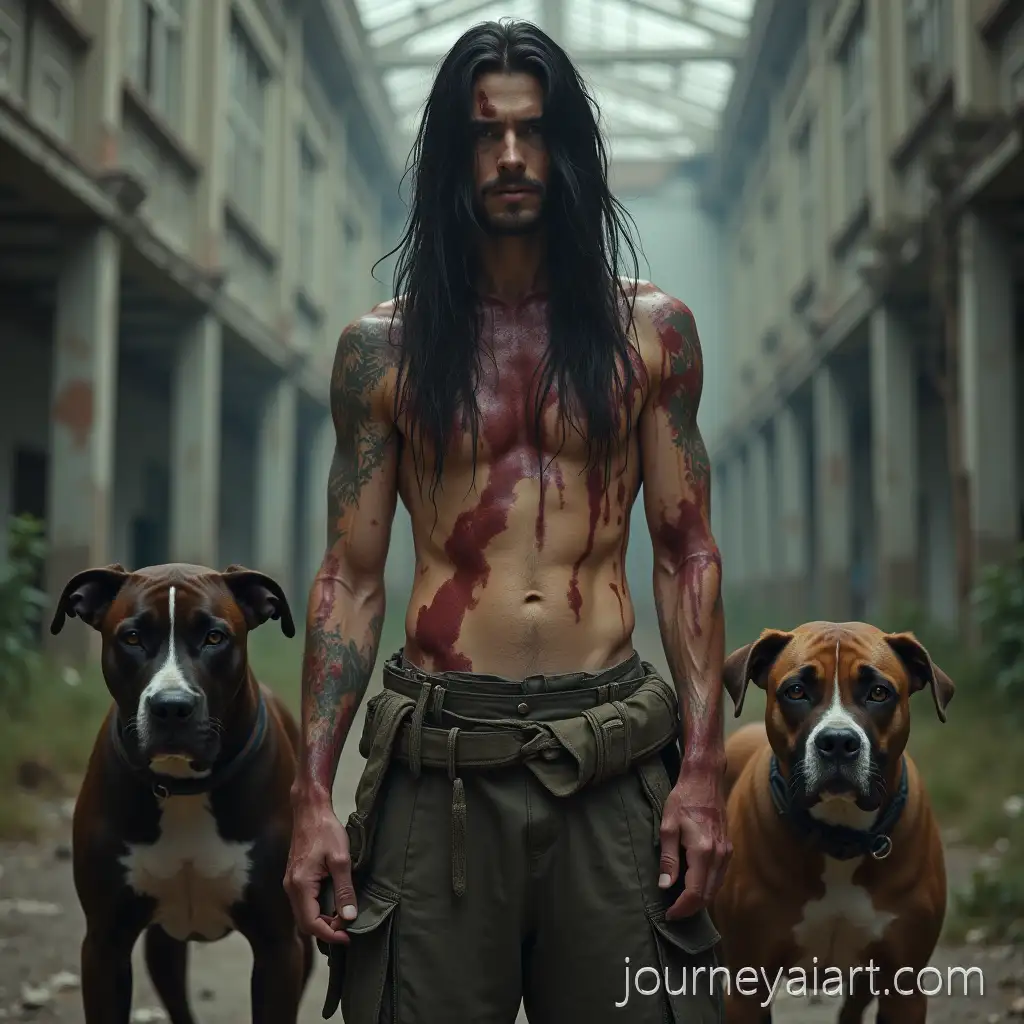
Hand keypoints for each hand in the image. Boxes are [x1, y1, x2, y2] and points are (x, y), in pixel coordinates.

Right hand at [284, 800, 356, 944]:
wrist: (310, 810)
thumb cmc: (326, 830)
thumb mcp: (341, 860)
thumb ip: (344, 890)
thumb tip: (349, 917)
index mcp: (300, 885)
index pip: (311, 924)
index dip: (330, 934)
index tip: (349, 937)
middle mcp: (291, 888)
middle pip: (305, 923)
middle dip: (326, 930)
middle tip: (348, 929)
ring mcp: (291, 883)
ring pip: (304, 914)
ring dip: (322, 920)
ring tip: (344, 918)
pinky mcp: (295, 878)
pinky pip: (304, 903)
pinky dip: (318, 909)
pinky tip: (333, 905)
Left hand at [657, 768, 730, 919]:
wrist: (705, 780)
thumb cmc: (683, 800)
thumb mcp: (668, 826)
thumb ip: (668, 859)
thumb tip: (665, 886)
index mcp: (703, 851)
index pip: (695, 892)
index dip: (682, 907)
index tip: (668, 914)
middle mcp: (719, 855)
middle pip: (708, 895)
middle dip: (691, 908)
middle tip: (673, 913)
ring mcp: (726, 852)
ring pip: (716, 887)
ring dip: (700, 899)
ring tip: (681, 903)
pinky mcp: (728, 847)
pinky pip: (719, 876)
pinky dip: (708, 887)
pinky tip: (695, 886)